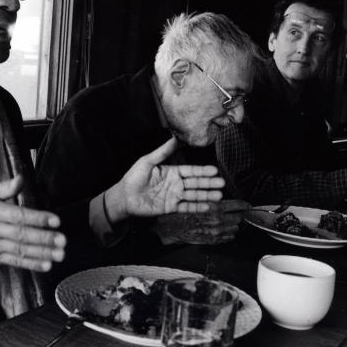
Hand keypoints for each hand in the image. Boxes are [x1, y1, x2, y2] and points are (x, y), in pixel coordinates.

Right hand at [0, 175, 65, 271]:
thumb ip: (5, 187)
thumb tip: (21, 179)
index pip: (20, 216)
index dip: (39, 218)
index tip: (55, 220)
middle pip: (23, 235)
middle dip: (44, 239)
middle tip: (62, 240)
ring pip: (21, 250)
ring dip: (42, 254)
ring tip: (59, 254)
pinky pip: (15, 262)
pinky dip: (31, 264)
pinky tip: (46, 265)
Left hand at [106, 137, 224, 222]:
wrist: (124, 197)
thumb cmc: (134, 177)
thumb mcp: (148, 161)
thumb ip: (162, 152)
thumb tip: (174, 137)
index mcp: (172, 172)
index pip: (191, 171)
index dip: (203, 171)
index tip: (215, 170)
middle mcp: (176, 184)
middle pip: (195, 183)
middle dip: (209, 183)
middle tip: (222, 183)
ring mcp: (174, 196)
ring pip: (193, 196)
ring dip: (206, 196)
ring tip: (219, 196)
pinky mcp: (170, 208)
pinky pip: (186, 207)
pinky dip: (197, 207)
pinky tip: (207, 206)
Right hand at [152, 199, 249, 244]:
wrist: (170, 228)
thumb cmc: (180, 212)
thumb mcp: (196, 200)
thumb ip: (212, 200)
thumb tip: (225, 200)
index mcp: (214, 207)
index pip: (238, 206)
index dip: (245, 205)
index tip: (248, 205)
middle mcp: (217, 220)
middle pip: (239, 217)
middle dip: (239, 215)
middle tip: (239, 212)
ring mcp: (216, 232)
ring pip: (235, 228)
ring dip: (234, 224)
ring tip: (230, 221)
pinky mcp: (213, 240)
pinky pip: (228, 238)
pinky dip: (229, 233)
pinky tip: (225, 229)